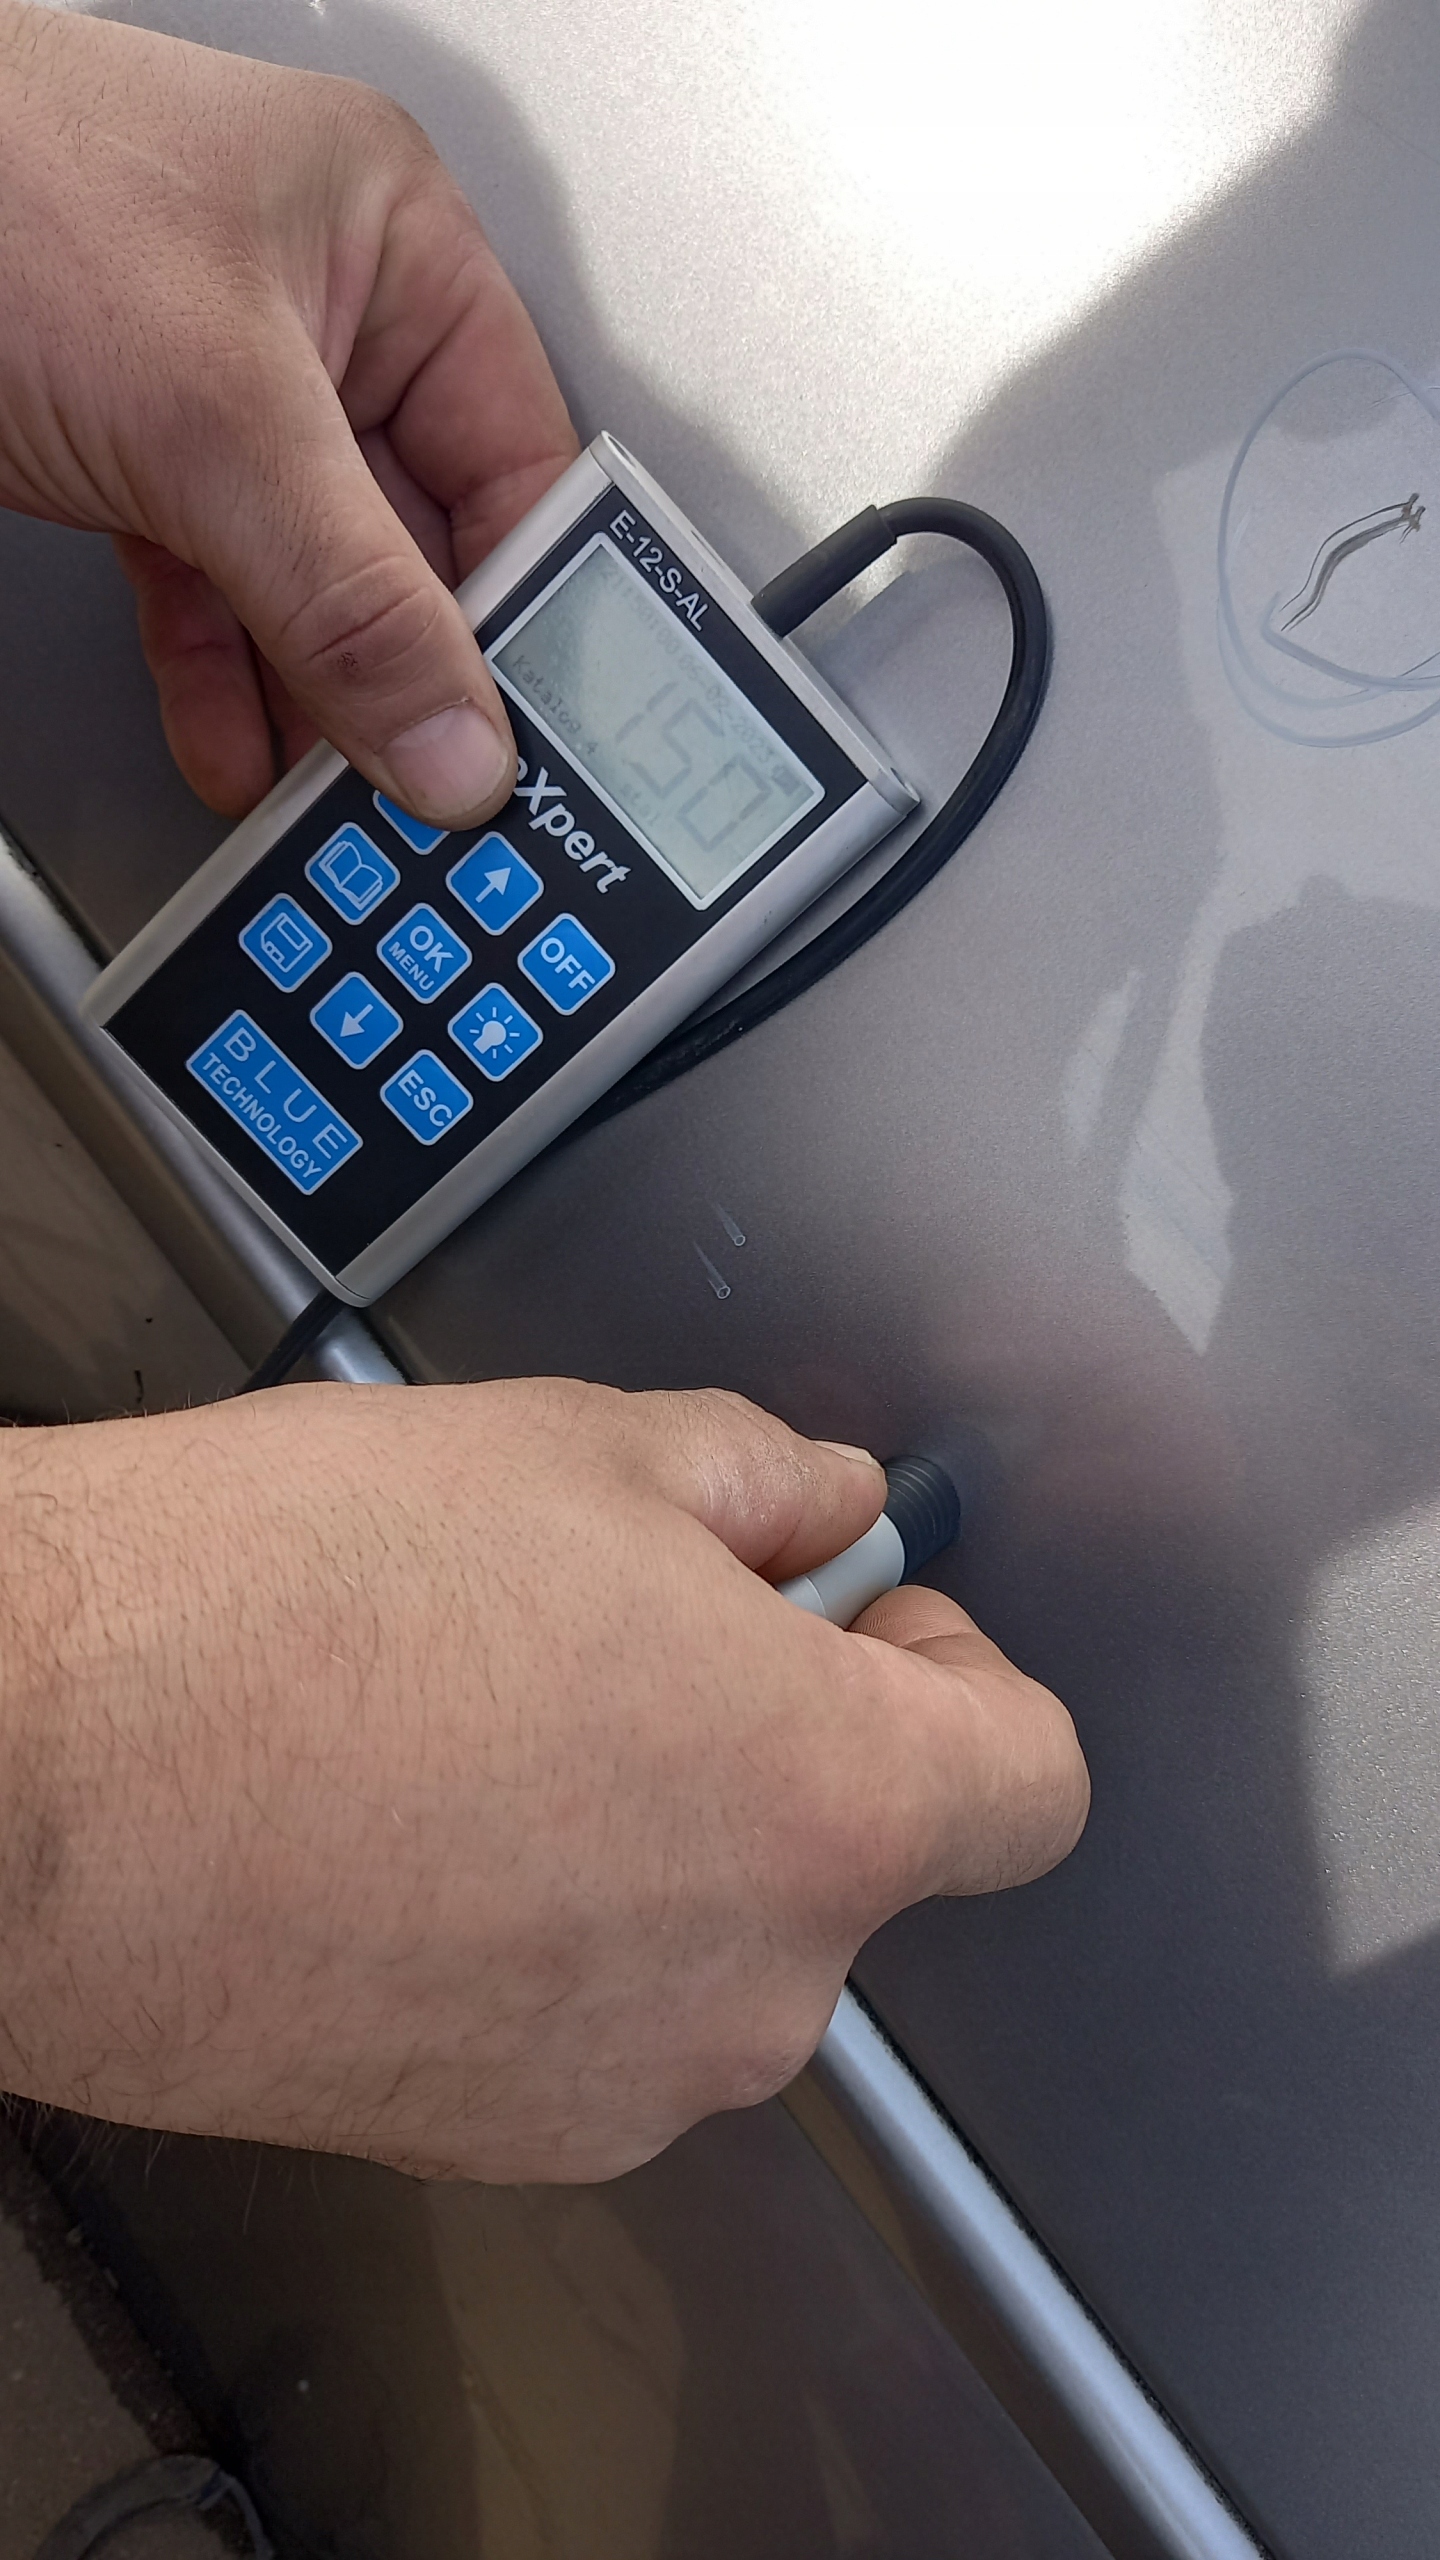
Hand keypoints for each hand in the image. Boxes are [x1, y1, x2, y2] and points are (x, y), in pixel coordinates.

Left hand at [0, 6, 576, 821]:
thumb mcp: (210, 412)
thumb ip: (349, 596)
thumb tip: (454, 736)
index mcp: (391, 240)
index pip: (517, 460)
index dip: (530, 612)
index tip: (523, 738)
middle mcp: (322, 311)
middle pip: (417, 541)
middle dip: (409, 678)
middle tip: (429, 790)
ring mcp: (224, 386)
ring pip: (313, 585)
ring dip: (316, 703)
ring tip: (336, 800)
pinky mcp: (136, 449)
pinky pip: (215, 592)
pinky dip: (224, 681)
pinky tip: (239, 752)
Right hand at [0, 1381, 1086, 2180]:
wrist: (45, 1770)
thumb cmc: (283, 1608)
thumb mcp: (585, 1447)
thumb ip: (766, 1481)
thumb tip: (817, 1508)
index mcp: (825, 1804)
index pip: (1035, 1778)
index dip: (964, 1674)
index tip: (868, 1619)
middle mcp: (753, 1985)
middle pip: (859, 1855)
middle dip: (783, 1730)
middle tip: (634, 1620)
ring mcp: (620, 2082)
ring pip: (717, 1936)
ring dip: (660, 1831)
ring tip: (489, 1708)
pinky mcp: (491, 2132)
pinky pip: (596, 2011)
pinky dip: (553, 1925)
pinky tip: (421, 1815)